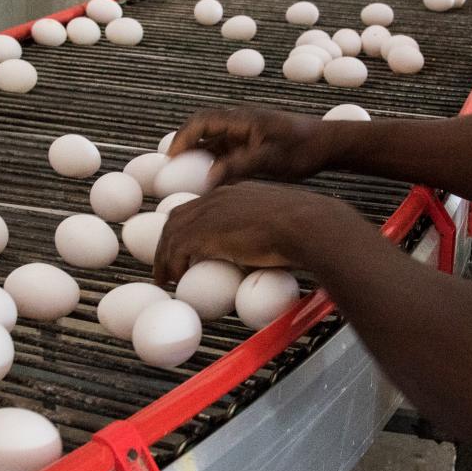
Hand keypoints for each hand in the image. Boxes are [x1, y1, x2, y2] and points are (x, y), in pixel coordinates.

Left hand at [152, 183, 364, 285]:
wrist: (307, 225)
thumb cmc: (304, 229)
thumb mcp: (279, 226)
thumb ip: (263, 235)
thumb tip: (262, 256)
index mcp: (236, 193)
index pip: (199, 207)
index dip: (187, 228)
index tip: (185, 248)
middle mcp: (219, 197)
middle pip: (178, 217)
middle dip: (168, 241)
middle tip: (166, 264)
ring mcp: (211, 212)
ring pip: (172, 232)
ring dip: (164, 257)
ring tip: (165, 278)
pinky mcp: (207, 230)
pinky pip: (178, 247)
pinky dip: (171, 264)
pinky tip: (174, 278)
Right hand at [167, 107, 329, 186]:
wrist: (329, 144)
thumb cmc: (303, 149)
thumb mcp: (270, 159)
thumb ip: (238, 166)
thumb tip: (208, 179)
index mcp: (242, 119)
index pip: (201, 122)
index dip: (182, 139)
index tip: (170, 160)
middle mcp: (240, 122)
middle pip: (202, 129)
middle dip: (184, 147)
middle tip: (171, 171)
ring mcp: (246, 132)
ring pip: (213, 141)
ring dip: (198, 156)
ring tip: (185, 179)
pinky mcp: (253, 143)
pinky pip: (225, 150)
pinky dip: (214, 163)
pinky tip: (210, 182)